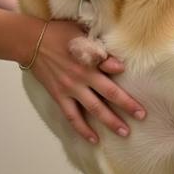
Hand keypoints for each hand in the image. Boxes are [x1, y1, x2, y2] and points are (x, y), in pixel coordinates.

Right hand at [30, 19, 145, 142]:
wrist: (31, 42)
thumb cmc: (59, 34)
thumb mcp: (81, 34)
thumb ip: (99, 49)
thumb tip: (118, 65)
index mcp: (90, 59)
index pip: (112, 69)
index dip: (123, 75)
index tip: (137, 84)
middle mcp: (82, 76)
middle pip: (109, 93)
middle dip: (127, 105)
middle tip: (142, 116)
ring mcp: (70, 88)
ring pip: (94, 109)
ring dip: (110, 121)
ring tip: (124, 132)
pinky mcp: (59, 96)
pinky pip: (73, 117)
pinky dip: (83, 129)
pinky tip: (94, 139)